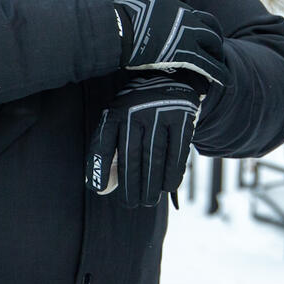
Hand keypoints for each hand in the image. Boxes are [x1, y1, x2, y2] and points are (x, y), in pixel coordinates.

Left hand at [87, 74, 207, 207]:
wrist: (172, 79)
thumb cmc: (139, 112)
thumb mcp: (120, 122)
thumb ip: (108, 154)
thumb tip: (103, 189)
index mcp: (116, 111)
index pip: (104, 143)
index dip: (100, 170)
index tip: (101, 191)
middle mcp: (136, 111)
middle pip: (131, 155)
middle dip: (131, 185)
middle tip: (132, 204)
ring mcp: (161, 113)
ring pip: (154, 157)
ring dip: (151, 185)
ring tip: (148, 201)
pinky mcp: (182, 118)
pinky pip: (177, 152)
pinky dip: (172, 174)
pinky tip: (168, 187)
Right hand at [113, 0, 227, 86]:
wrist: (118, 31)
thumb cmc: (116, 25)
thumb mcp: (136, 14)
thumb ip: (145, 19)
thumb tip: (136, 25)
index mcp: (171, 5)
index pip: (193, 15)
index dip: (198, 28)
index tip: (198, 38)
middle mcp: (184, 15)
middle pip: (210, 25)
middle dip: (214, 39)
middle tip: (215, 51)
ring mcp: (187, 32)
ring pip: (213, 42)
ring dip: (218, 54)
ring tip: (219, 66)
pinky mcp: (186, 51)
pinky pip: (208, 62)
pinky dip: (217, 70)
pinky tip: (222, 79)